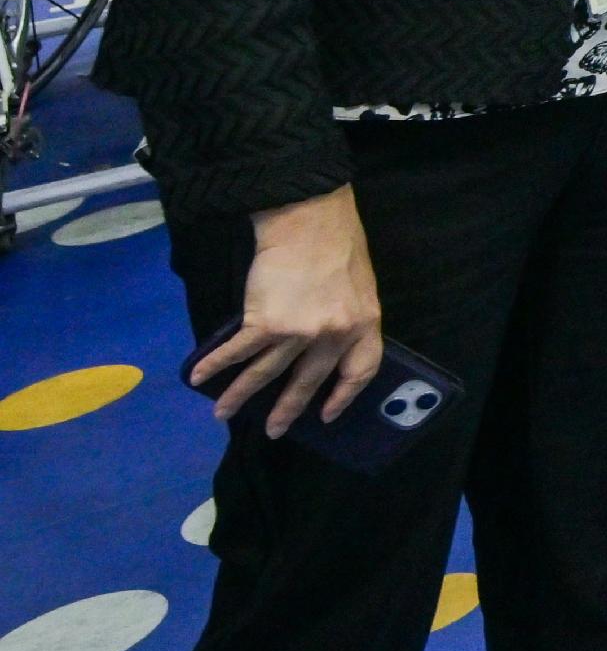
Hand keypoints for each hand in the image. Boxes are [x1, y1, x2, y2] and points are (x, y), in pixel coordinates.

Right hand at [192, 187, 383, 436]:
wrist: (310, 220)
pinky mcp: (266, 322)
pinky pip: (238, 351)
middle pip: (307, 381)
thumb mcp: (360, 288)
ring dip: (241, 396)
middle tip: (273, 430)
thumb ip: (348, 318)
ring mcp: (299, 332)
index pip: (359, 372)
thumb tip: (326, 344)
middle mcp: (333, 336)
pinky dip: (216, 365)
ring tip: (223, 414)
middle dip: (287, 409)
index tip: (327, 414)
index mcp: (365, 326)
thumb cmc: (337, 245)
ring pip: (266, 373)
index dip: (343, 396)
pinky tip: (199, 378)